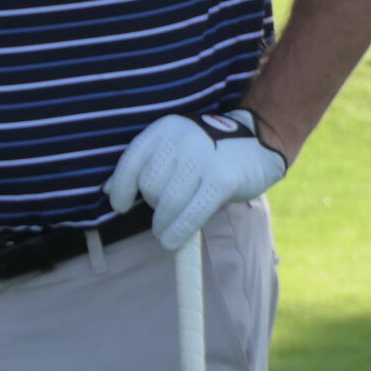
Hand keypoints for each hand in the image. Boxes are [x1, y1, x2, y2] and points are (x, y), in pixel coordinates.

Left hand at [105, 109, 287, 249]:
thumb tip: (109, 190)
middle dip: (152, 206)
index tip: (120, 206)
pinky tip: (172, 241)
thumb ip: (148, 163)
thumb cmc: (211, 148)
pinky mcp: (221, 180)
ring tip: (165, 233)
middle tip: (164, 213)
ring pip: (167, 203)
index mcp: (164, 129)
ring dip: (163, 225)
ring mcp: (202, 159)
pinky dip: (178, 232)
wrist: (261, 139)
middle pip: (149, 186)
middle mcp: (180, 140)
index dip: (121, 188)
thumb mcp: (176, 146)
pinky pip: (191, 213)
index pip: (130, 162)